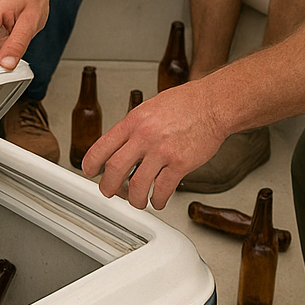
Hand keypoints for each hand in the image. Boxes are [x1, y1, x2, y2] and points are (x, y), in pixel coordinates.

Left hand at [81, 81, 230, 209]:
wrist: (214, 104)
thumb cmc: (186, 103)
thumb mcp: (150, 108)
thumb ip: (135, 127)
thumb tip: (121, 145)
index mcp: (134, 121)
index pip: (102, 147)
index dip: (91, 164)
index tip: (90, 171)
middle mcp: (144, 137)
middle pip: (114, 170)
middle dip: (108, 187)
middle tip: (109, 192)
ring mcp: (162, 151)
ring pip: (137, 185)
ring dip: (134, 200)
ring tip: (137, 201)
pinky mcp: (180, 164)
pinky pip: (162, 190)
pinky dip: (157, 200)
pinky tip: (158, 200)